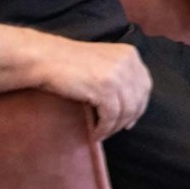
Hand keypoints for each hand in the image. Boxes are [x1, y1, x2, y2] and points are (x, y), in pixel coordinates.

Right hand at [36, 38, 152, 141]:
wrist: (45, 58)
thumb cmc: (68, 62)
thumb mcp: (103, 61)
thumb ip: (119, 74)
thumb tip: (132, 103)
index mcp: (130, 54)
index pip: (144, 85)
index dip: (139, 105)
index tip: (130, 119)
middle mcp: (128, 62)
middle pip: (138, 99)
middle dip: (129, 118)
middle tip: (117, 129)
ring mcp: (118, 75)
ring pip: (126, 110)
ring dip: (115, 126)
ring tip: (102, 133)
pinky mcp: (105, 88)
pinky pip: (111, 116)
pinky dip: (105, 128)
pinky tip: (96, 134)